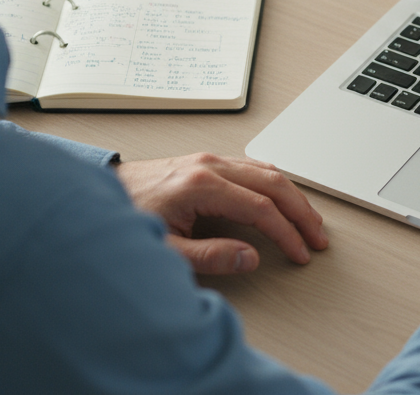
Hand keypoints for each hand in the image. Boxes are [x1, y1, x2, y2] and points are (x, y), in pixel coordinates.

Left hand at [115, 153, 328, 274]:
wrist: (102, 195)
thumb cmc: (128, 220)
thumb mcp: (166, 249)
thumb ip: (210, 256)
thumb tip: (250, 258)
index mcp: (202, 186)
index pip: (262, 208)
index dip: (286, 234)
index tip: (300, 253)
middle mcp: (209, 166)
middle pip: (274, 184)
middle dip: (301, 213)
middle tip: (318, 238)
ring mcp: (209, 160)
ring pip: (267, 171)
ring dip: (293, 196)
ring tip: (309, 221)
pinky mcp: (206, 162)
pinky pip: (253, 167)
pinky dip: (276, 183)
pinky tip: (283, 197)